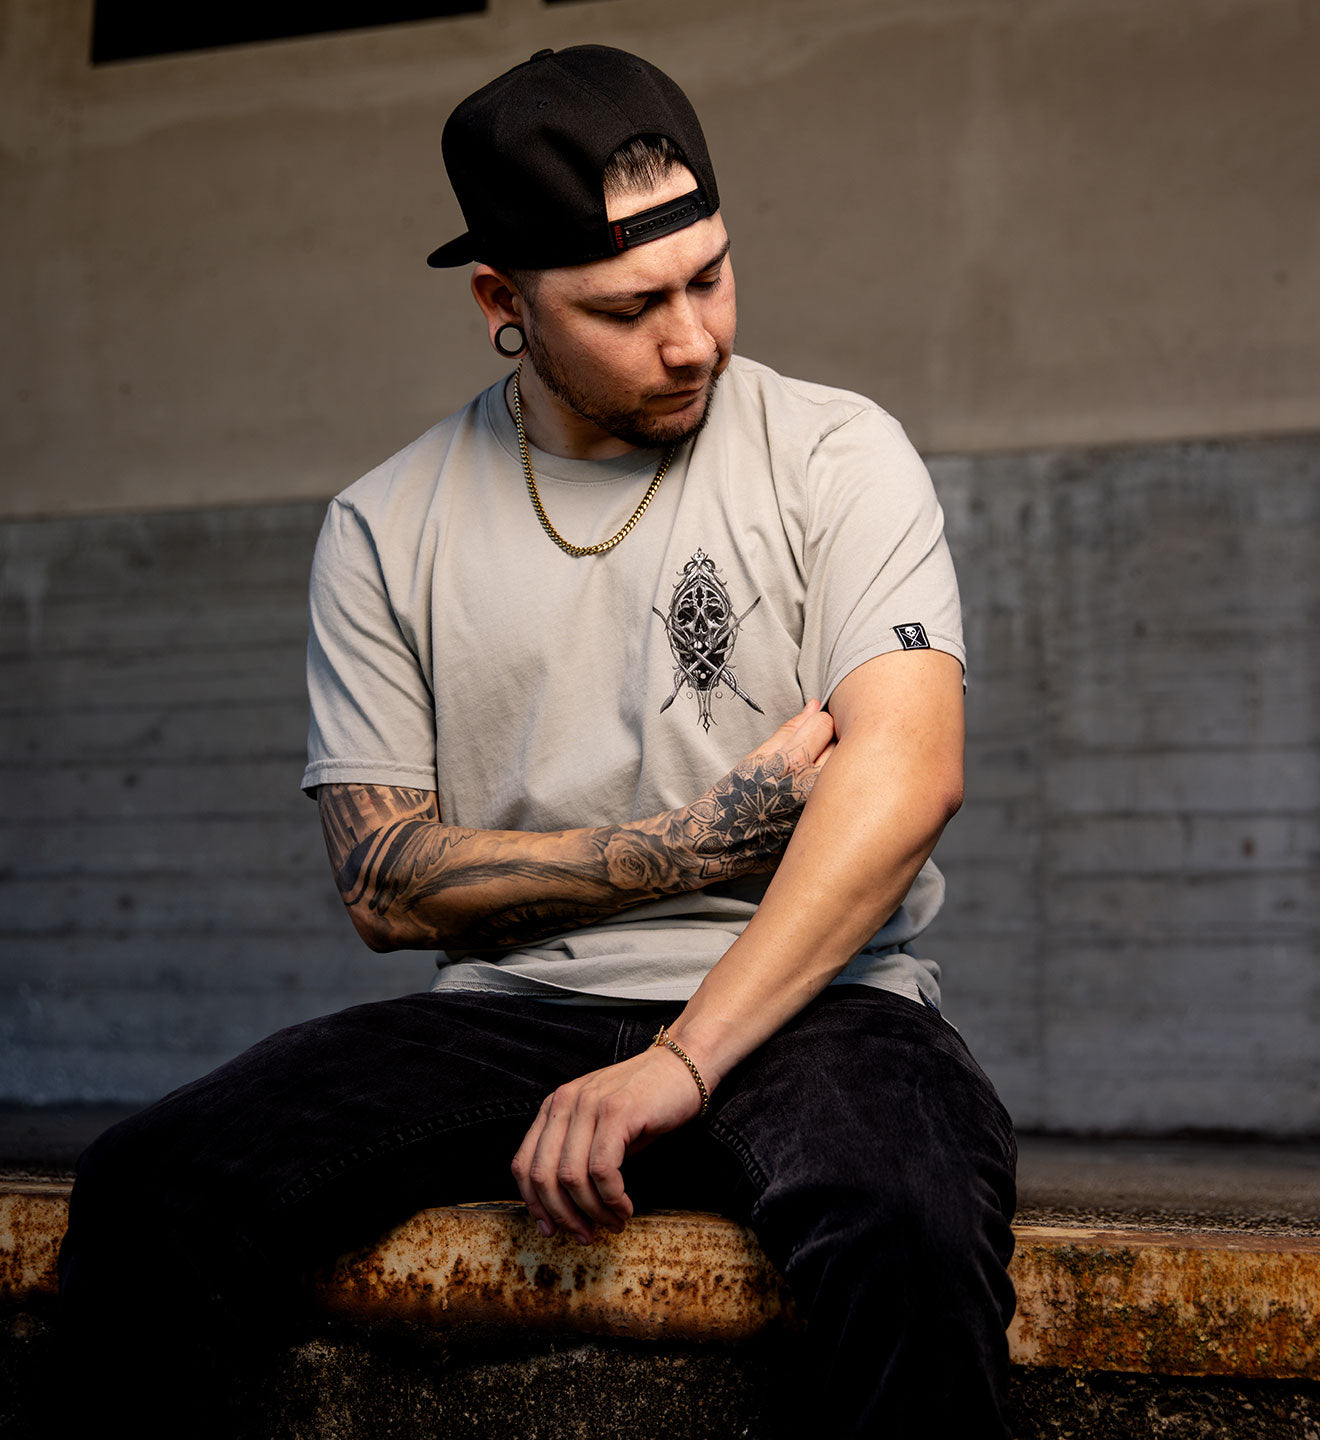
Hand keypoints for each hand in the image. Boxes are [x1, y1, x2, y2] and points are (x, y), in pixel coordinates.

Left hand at [511, 1045, 703, 1242]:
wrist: (683, 1067)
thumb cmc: (644, 1104)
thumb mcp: (599, 1126)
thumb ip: (576, 1155)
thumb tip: (563, 1208)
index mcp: (554, 1107)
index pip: (523, 1164)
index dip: (534, 1205)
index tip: (550, 1230)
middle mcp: (565, 1102)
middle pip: (543, 1175)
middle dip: (562, 1215)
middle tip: (585, 1235)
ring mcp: (590, 1104)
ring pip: (571, 1176)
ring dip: (592, 1211)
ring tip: (613, 1223)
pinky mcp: (618, 1111)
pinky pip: (603, 1169)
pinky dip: (612, 1198)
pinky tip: (625, 1207)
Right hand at [680, 699, 835, 881]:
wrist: (726, 842)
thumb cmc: (737, 797)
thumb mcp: (756, 756)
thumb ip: (791, 729)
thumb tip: (815, 705)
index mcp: (791, 764)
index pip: (826, 723)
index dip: (816, 725)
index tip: (807, 734)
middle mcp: (812, 787)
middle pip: (843, 745)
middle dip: (830, 744)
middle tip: (812, 757)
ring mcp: (823, 809)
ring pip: (849, 771)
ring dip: (837, 768)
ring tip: (812, 779)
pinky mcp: (828, 827)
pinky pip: (846, 798)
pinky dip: (837, 793)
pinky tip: (818, 799)